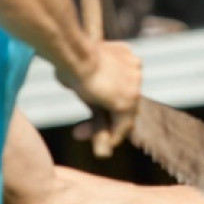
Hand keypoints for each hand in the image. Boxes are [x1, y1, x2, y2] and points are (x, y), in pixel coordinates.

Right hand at [67, 0, 141, 154]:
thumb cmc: (68, 56)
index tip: (91, 104)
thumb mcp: (78, 67)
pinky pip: (123, 125)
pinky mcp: (128, 102)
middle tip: (82, 131)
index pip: (119, 84)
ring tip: (91, 143)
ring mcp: (135, 85)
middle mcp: (135, 68)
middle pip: (122, 100)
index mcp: (125, 55)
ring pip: (123, 114)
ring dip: (107, 130)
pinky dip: (113, 137)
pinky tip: (103, 148)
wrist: (75, 55)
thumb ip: (83, 77)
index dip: (104, 98)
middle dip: (105, 117)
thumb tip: (69, 78)